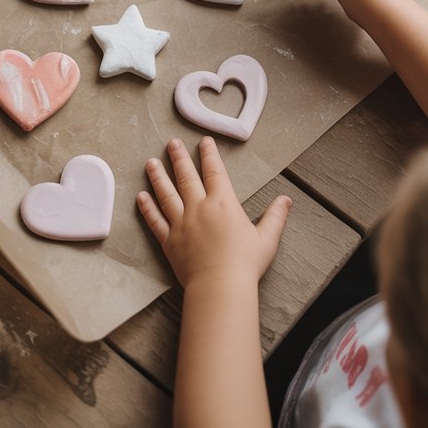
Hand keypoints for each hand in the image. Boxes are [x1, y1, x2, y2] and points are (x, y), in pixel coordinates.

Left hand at [138, 137, 291, 287]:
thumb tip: (286, 200)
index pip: (214, 172)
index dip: (209, 154)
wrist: (220, 286)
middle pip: (186, 177)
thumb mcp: (267, 238)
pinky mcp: (169, 241)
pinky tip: (140, 197)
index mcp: (223, 203)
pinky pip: (155, 220)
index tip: (204, 141)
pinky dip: (147, 208)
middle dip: (179, 158)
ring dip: (158, 176)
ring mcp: (181, 223)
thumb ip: (275, 216)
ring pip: (166, 194)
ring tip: (150, 162)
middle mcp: (199, 208)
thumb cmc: (245, 263)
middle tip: (172, 143)